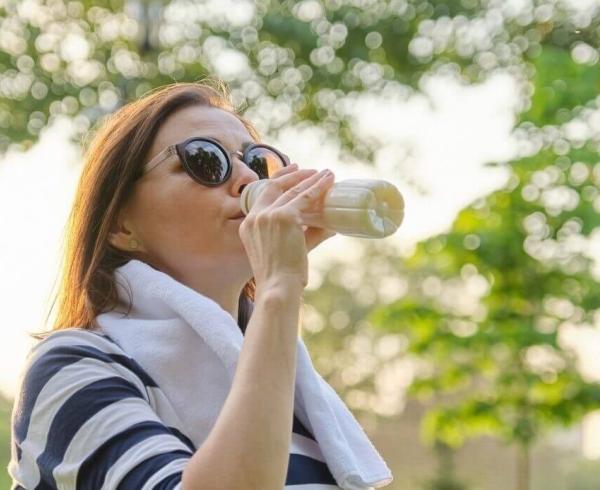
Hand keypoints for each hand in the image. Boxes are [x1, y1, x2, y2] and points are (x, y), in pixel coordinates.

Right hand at [238, 163, 335, 288]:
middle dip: (293, 175)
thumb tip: (330, 226)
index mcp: (248, 225)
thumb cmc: (283, 276)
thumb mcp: (290, 249)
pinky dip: (318, 187)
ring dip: (310, 179)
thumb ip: (308, 235)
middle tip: (309, 170)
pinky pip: (305, 197)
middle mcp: (255, 217)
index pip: (262, 195)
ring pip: (292, 190)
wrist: (278, 287)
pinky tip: (328, 180)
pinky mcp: (284, 217)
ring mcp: (268, 216)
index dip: (278, 180)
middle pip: (274, 186)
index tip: (292, 171)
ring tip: (326, 174)